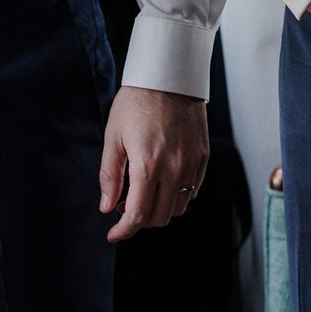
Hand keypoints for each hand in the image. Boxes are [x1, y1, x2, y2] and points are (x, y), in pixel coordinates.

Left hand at [99, 86, 208, 240]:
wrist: (169, 76)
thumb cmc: (136, 102)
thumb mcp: (113, 136)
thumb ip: (110, 175)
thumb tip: (107, 207)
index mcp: (148, 165)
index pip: (138, 214)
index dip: (124, 230)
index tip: (113, 235)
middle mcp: (174, 169)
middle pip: (160, 217)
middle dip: (139, 221)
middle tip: (123, 206)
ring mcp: (192, 164)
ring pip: (178, 208)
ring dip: (158, 210)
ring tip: (142, 193)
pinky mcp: (203, 158)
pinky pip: (193, 191)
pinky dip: (177, 196)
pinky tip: (161, 183)